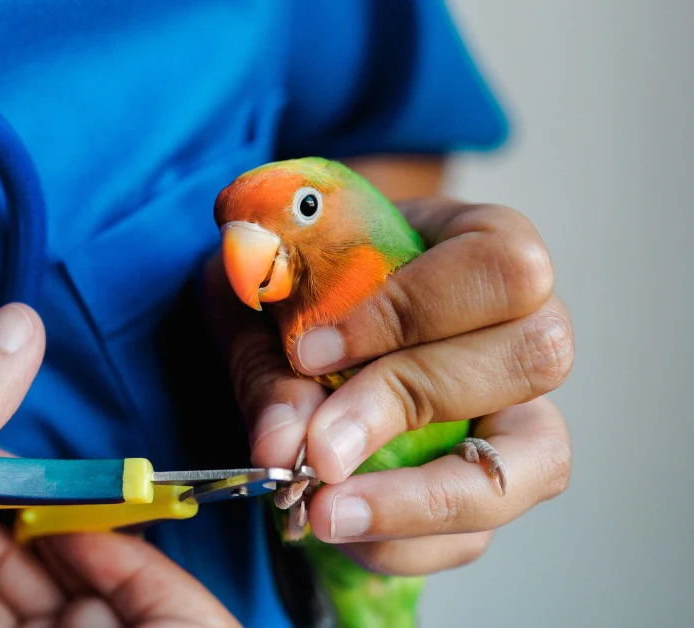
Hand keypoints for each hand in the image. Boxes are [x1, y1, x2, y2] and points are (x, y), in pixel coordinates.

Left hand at [204, 197, 573, 574]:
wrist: (287, 322)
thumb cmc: (293, 286)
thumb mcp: (262, 297)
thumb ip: (269, 359)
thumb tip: (281, 445)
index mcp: (480, 244)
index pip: (499, 266)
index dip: (410, 311)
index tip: (311, 350)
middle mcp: (522, 325)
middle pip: (534, 358)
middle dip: (412, 405)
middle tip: (316, 446)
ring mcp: (518, 411)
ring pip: (533, 463)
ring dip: (420, 501)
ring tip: (324, 513)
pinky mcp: (487, 484)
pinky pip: (479, 530)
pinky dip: (404, 543)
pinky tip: (338, 528)